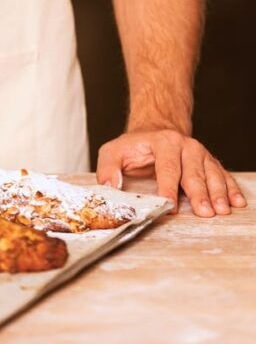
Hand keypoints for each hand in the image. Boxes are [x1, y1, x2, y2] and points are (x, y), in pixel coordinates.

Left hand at [97, 130, 246, 216]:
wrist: (155, 131)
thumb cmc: (133, 147)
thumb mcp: (112, 152)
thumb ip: (108, 168)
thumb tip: (110, 185)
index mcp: (163, 142)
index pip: (167, 168)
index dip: (168, 188)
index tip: (170, 205)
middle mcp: (186, 146)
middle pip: (194, 173)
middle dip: (200, 194)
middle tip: (205, 212)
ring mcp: (200, 154)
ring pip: (212, 175)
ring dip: (219, 193)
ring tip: (222, 210)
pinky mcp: (209, 162)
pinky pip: (223, 175)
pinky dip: (231, 189)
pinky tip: (237, 202)